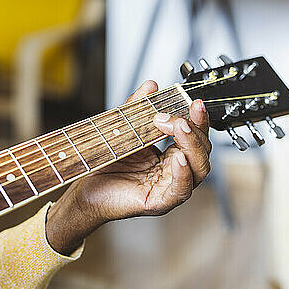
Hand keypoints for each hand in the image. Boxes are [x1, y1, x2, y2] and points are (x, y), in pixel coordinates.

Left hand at [46, 80, 211, 254]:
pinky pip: (181, 189)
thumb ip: (137, 108)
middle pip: (202, 151)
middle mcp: (173, 172)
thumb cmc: (105, 166)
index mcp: (169, 156)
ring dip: (192, 145)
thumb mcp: (124, 130)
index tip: (193, 103)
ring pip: (199, 169)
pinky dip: (183, 173)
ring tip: (178, 129)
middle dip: (194, 129)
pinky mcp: (161, 202)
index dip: (198, 119)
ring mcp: (169, 187)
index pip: (196, 136)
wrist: (86, 189)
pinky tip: (178, 158)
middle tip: (176, 117)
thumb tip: (150, 86)